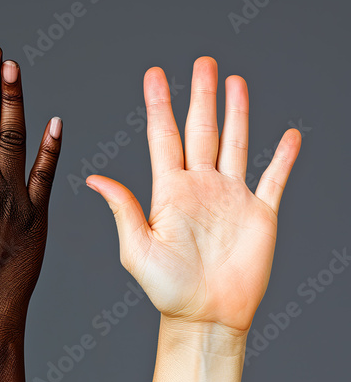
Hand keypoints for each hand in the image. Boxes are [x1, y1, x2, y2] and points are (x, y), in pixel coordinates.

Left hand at [87, 57, 301, 331]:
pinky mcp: (260, 215)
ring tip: (235, 82)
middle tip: (202, 63)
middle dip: (202, 95)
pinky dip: (282, 156)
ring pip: (235, 143)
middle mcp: (200, 188)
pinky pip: (273, 178)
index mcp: (169, 192)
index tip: (155, 75)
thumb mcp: (137, 248)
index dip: (160, 106)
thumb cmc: (166, 290)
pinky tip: (287, 135)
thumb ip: (122, 209)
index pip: (164, 137)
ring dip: (237, 112)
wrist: (205, 317)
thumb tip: (95, 177)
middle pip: (202, 130)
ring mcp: (231, 198)